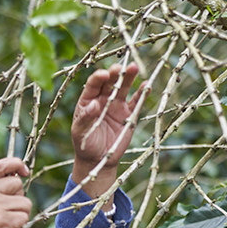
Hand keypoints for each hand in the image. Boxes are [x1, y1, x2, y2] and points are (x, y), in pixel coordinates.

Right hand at [0, 157, 31, 227]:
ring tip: (5, 223)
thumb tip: (18, 174)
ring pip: (25, 202)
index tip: (24, 172)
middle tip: (5, 213)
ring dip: (21, 214)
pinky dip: (20, 226)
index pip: (0, 165)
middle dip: (18, 198)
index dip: (16, 164)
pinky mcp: (2, 222)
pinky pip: (25, 217)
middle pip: (17, 184)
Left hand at [71, 64, 142, 197]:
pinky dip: (142, 94)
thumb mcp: (80, 132)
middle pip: (110, 82)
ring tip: (134, 67)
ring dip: (129, 77)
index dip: (98, 78)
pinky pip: (136, 102)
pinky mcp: (128, 114)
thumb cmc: (84, 144)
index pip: (93, 85)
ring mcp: (116, 105)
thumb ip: (85, 118)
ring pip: (123, 88)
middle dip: (115, 73)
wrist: (98, 159)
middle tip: (120, 68)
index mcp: (88, 100)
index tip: (104, 75)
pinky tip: (146, 85)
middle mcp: (103, 99)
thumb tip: (93, 104)